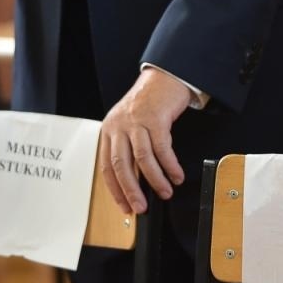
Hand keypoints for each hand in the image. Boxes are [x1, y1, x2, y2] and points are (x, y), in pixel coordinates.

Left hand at [98, 67, 189, 213]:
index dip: (115, 189)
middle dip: (132, 191)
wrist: (164, 76)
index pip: (106, 167)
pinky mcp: (156, 118)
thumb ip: (127, 146)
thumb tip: (136, 180)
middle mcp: (119, 126)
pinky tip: (176, 174)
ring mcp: (137, 122)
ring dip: (156, 180)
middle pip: (121, 166)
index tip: (124, 205)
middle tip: (141, 206)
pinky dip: (170, 165)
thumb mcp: (129, 122)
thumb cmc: (148, 101)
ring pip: (143, 159)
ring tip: (165, 191)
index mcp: (109, 130)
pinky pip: (163, 149)